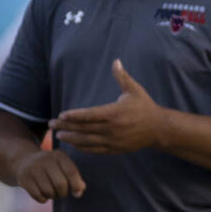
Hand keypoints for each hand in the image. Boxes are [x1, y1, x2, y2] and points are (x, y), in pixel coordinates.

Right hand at [13, 148, 85, 202]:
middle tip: (62, 192)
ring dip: (53, 196)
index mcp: (59, 155)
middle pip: (60, 184)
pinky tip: (43, 194)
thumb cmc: (51, 168)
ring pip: (49, 192)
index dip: (76, 186)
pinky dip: (43, 199)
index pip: (71, 172)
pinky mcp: (24, 178)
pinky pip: (38, 196)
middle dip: (64, 193)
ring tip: (52, 191)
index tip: (77, 194)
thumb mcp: (64, 167)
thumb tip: (80, 191)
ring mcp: (33, 168)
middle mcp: (45, 160)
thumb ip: (75, 178)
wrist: (24, 161)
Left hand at [51, 60, 165, 153]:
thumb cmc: (145, 107)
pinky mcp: (115, 148)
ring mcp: (113, 140)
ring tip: (59, 136)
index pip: (90, 115)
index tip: (61, 115)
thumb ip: (122, 77)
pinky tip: (74, 144)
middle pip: (84, 129)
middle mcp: (112, 128)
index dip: (74, 116)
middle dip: (66, 127)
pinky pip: (95, 149)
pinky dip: (83, 148)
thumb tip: (116, 61)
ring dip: (71, 139)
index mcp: (115, 113)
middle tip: (51, 125)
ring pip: (87, 141)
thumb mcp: (135, 90)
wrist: (159, 129)